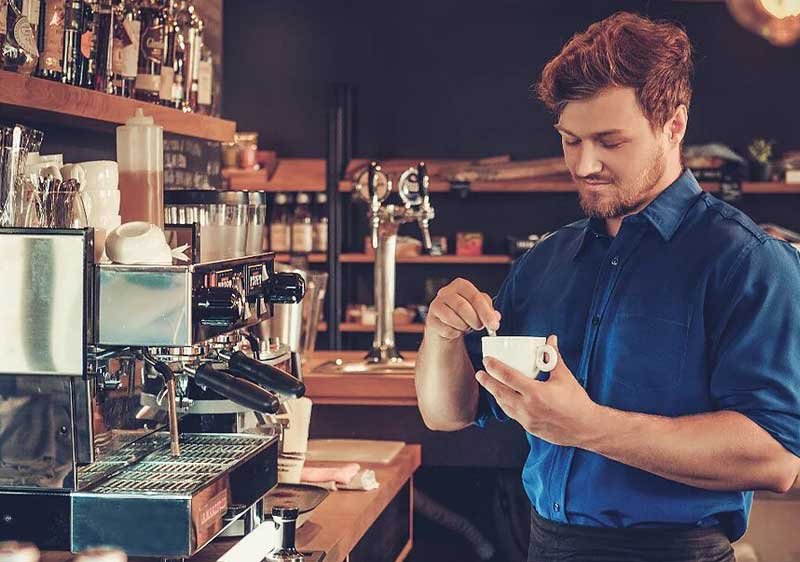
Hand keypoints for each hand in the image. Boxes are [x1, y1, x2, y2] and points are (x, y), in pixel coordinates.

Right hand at [425, 278, 500, 340]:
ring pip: (454, 319)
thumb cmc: (464, 315)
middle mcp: (446, 292)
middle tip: (479, 327)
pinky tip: (455, 330)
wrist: (446, 327)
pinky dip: (455, 334)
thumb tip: (495, 316)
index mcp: (460, 285)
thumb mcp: (479, 309)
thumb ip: (489, 311)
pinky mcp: (431, 321)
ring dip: (464, 327)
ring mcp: (435, 306)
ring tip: (466, 326)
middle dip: (475, 320)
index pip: (475, 297)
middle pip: (463, 307)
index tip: (494, 325)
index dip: (486, 312)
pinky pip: (447, 330)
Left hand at [475, 335, 598, 446]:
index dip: (494, 367)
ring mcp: (527, 420)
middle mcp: (528, 408)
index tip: (486, 361)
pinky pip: (512, 414)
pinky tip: (504, 399)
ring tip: (489, 384)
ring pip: (504, 405)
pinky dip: (506, 405)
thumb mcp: (564, 377)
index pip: (508, 377)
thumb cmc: (577, 402)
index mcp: (536, 393)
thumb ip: (554, 357)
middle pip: (500, 392)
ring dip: (495, 394)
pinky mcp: (529, 428)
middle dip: (487, 382)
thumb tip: (551, 340)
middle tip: (480, 373)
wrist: (586, 428)